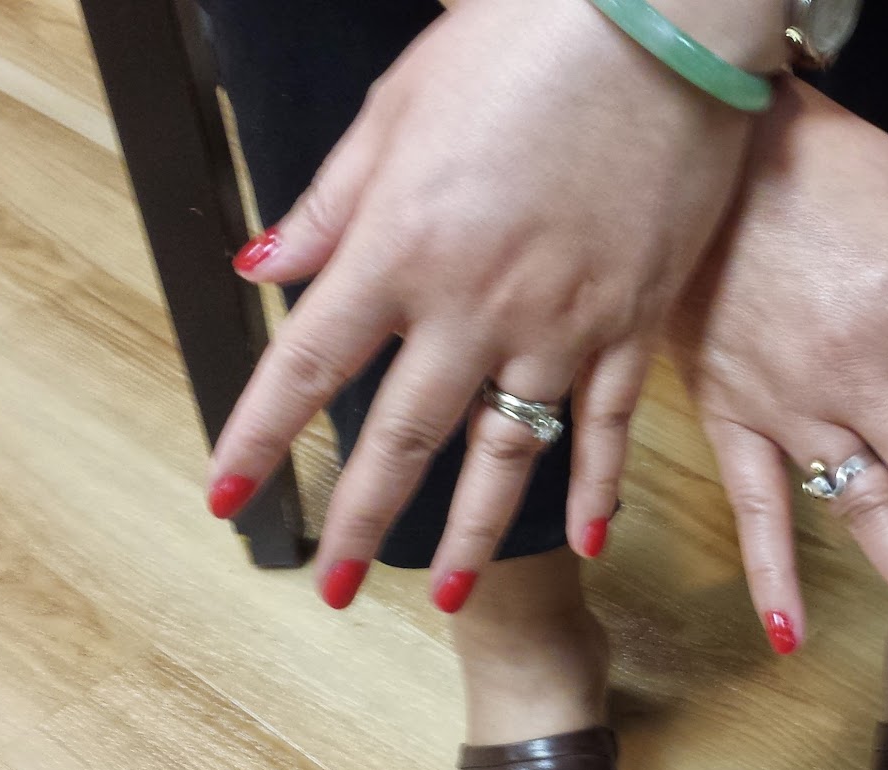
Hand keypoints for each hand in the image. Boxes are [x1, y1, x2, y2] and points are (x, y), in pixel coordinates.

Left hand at [207, 0, 760, 607]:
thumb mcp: (399, 105)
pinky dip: (598, 487)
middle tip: (333, 589)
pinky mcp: (636, 321)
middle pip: (403, 436)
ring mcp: (564, 323)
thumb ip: (332, 201)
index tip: (226, 502)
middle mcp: (475, 304)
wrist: (661, 21)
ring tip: (450, 594)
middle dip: (360, 520)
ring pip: (507, 453)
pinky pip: (611, 426)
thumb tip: (264, 270)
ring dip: (473, 531)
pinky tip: (587, 539)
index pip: (308, 368)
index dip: (260, 442)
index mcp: (402, 246)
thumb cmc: (523, 40)